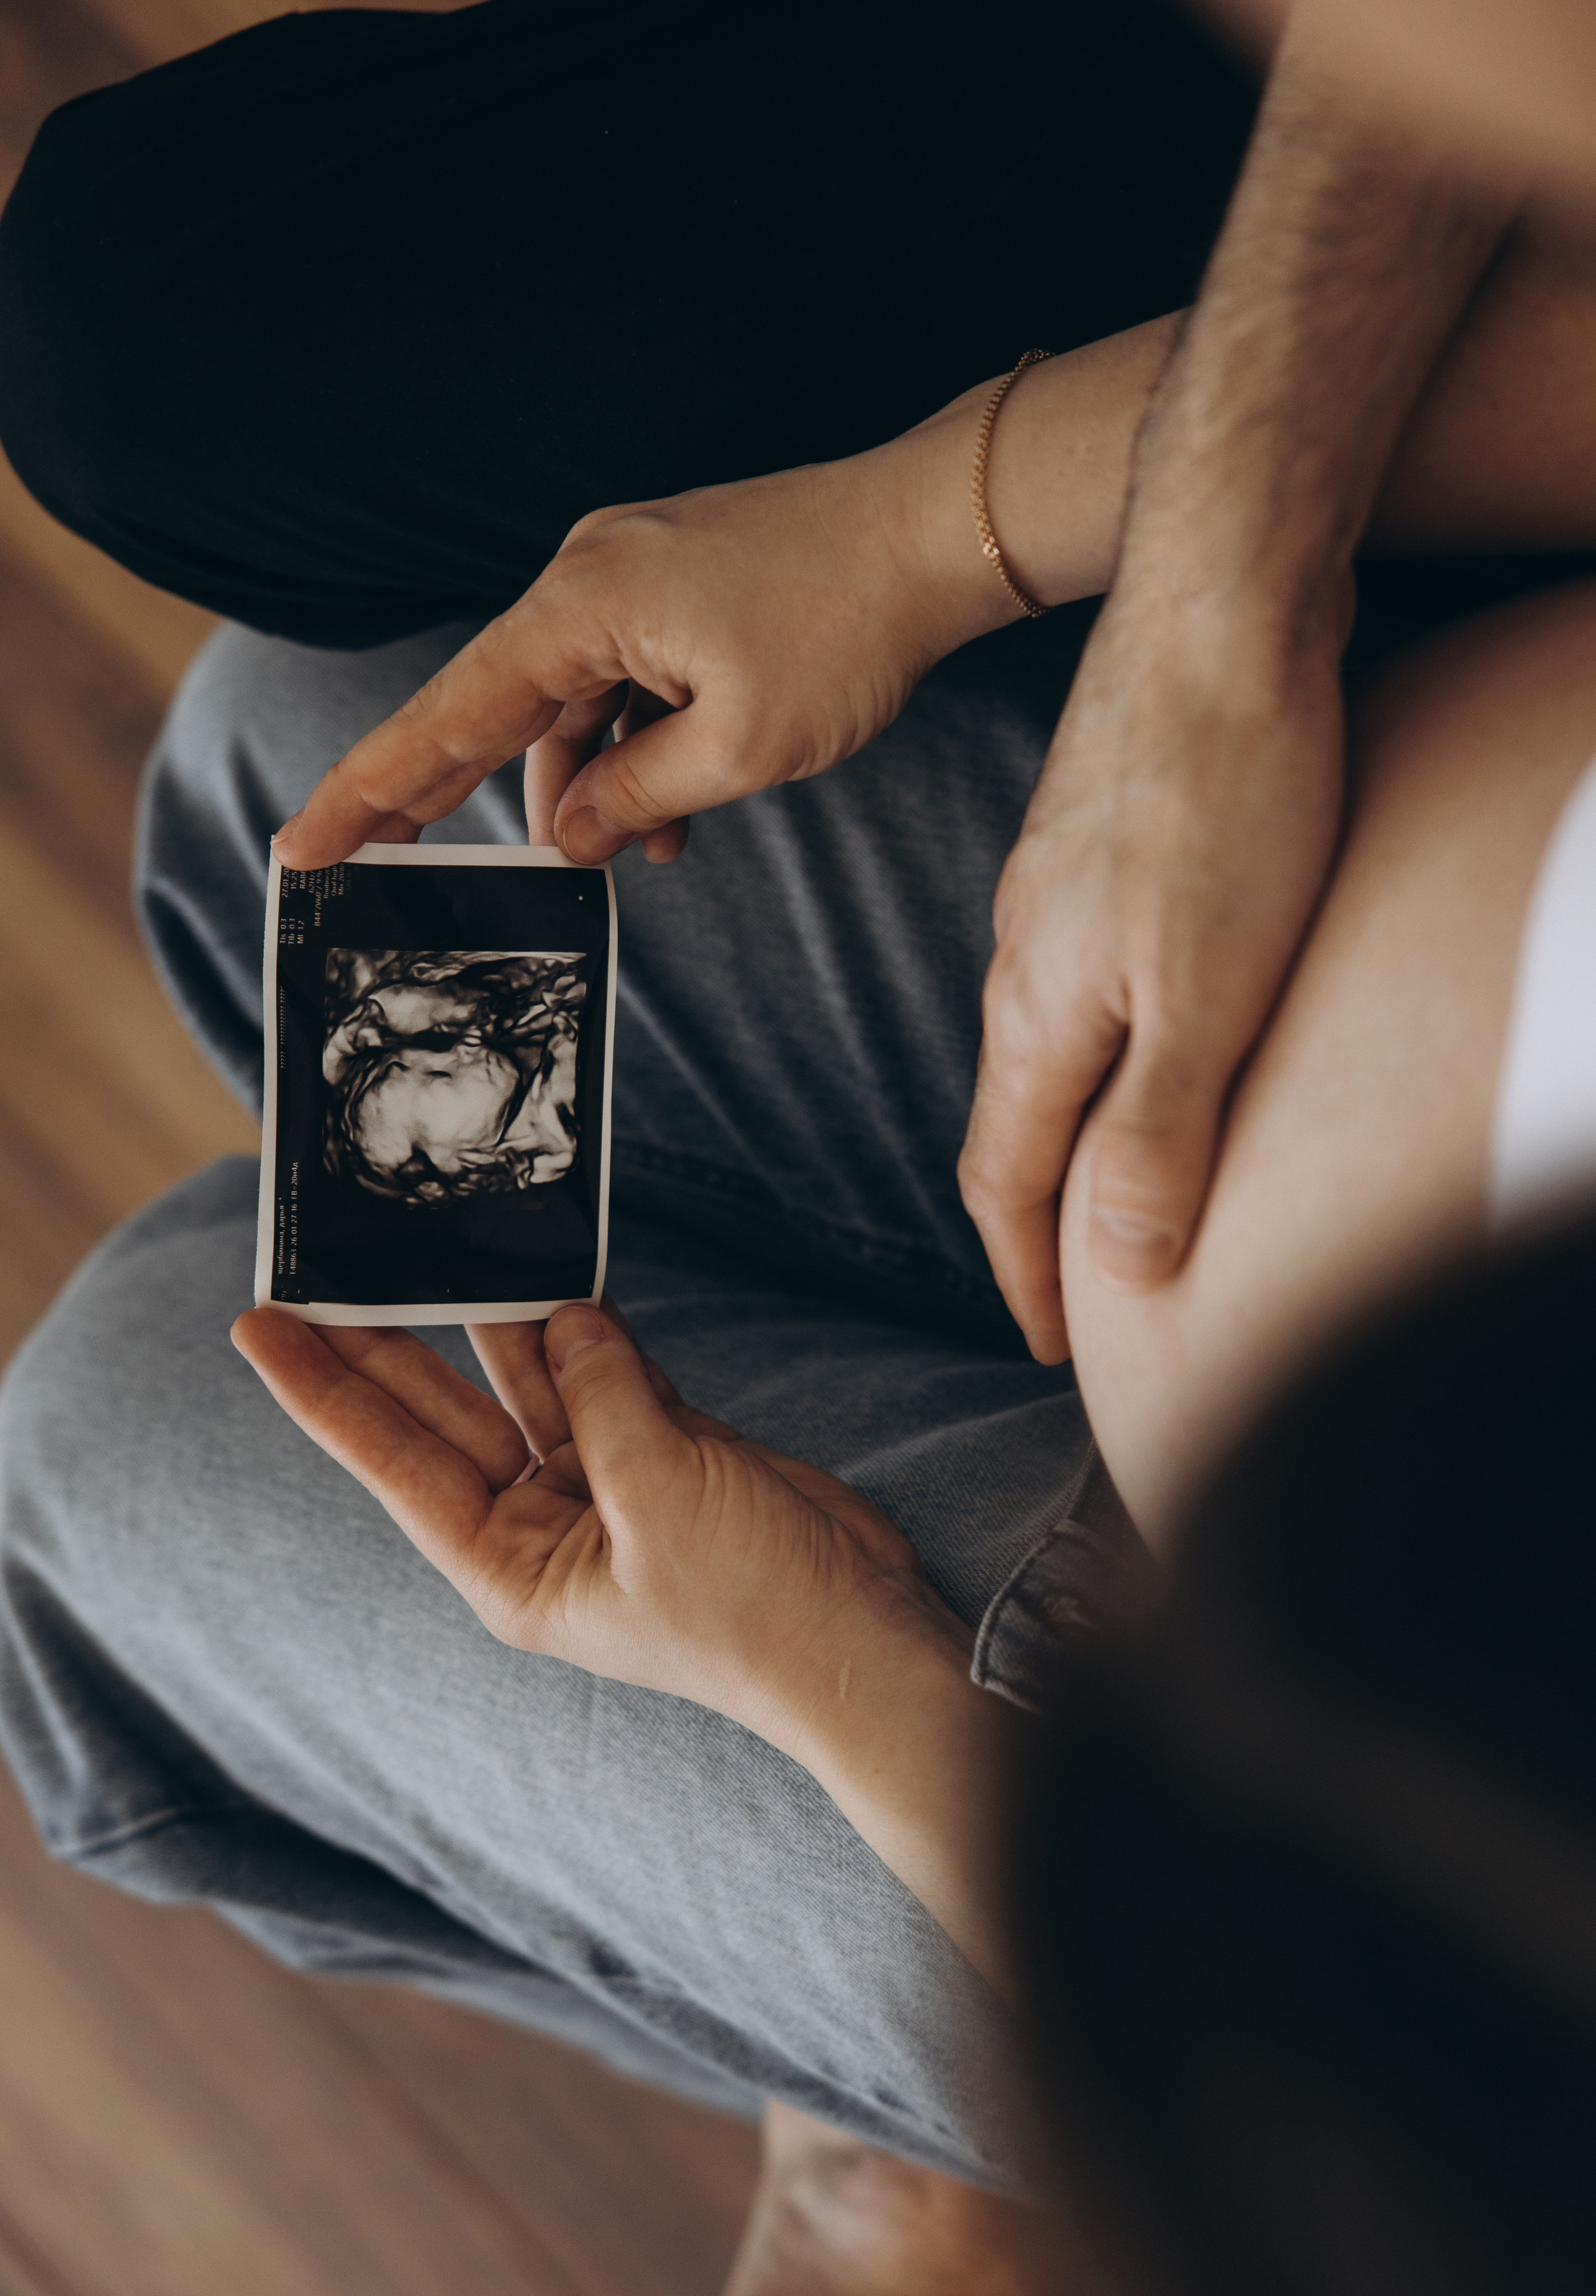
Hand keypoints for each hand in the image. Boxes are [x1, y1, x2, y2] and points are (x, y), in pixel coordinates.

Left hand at [230, 1301, 953, 1749]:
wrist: (864, 1642)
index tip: (261, 1325)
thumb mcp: (659, 1495)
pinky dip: (589, 1329)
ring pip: (529, 1384)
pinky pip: (608, 1377)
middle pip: (443, 1416)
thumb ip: (603, 1396)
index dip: (325, 1391)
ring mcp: (607, 1488)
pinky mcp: (669, 1457)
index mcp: (511, 1569)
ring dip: (496, 1318)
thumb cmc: (752, 1612)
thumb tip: (564, 1315)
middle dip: (387, 1342)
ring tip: (436, 1237)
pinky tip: (552, 1271)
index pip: (394, 1463)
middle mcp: (544, 1529)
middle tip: (327, 1263)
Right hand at [270, 431, 1011, 874]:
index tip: (307, 840)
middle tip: (390, 865)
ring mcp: (630, 575)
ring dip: (591, 785)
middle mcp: (587, 577)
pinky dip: (635, 747)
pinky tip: (671, 814)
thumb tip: (569, 835)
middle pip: (496, 707)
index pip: (449, 713)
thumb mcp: (739, 747)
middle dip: (462, 795)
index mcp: (581, 607)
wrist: (935, 532)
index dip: (372, 787)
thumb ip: (637, 796)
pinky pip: (624, 680)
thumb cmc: (847, 625)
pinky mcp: (674, 585)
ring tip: (632, 856)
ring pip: (573, 703)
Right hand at [959, 573, 1349, 1361]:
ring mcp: (1053, 896)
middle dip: (1039, 1220)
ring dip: (1072, 1130)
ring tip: (1114, 1183)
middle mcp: (1022, 959)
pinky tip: (1148, 1038)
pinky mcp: (1095, 845)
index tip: (1051, 1346)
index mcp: (1034, 1010)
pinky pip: (1083, 985)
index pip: (1004, 1180)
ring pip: (1048, 1049)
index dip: (1027, 1275)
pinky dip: (1105, 1049)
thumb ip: (1157, 1134)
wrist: (1219, 605)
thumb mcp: (1206, 995)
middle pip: (1016, 1121)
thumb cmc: (1223, 795)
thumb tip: (1117, 1267)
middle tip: (1079, 1290)